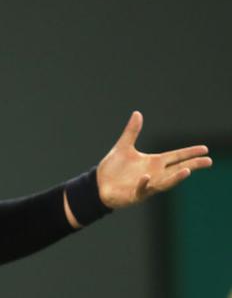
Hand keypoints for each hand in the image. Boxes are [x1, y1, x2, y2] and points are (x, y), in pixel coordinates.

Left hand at [97, 111, 212, 208]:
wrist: (99, 183)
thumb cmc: (114, 168)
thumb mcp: (124, 146)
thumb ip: (132, 131)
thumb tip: (137, 113)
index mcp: (153, 163)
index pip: (175, 157)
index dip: (189, 153)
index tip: (205, 149)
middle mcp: (154, 174)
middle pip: (177, 169)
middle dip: (192, 165)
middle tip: (208, 161)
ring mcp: (146, 185)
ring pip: (165, 183)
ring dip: (175, 178)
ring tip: (187, 171)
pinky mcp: (135, 194)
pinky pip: (142, 189)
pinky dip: (144, 183)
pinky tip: (146, 176)